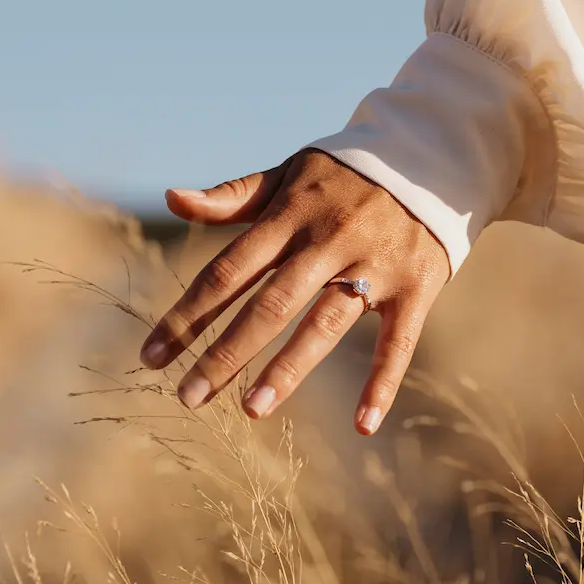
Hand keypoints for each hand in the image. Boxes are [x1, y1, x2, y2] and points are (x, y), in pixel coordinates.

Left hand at [140, 150, 449, 434]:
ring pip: (324, 324)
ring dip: (288, 369)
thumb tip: (173, 199)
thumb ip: (234, 196)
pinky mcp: (415, 287)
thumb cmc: (345, 175)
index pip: (227, 272)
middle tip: (187, 397)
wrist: (432, 158)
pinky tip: (363, 425)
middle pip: (268, 304)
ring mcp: (372, 266)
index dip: (187, 314)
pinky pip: (396, 342)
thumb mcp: (289, 174)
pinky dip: (382, 383)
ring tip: (252, 410)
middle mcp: (327, 242)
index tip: (151, 357)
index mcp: (289, 216)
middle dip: (225, 353)